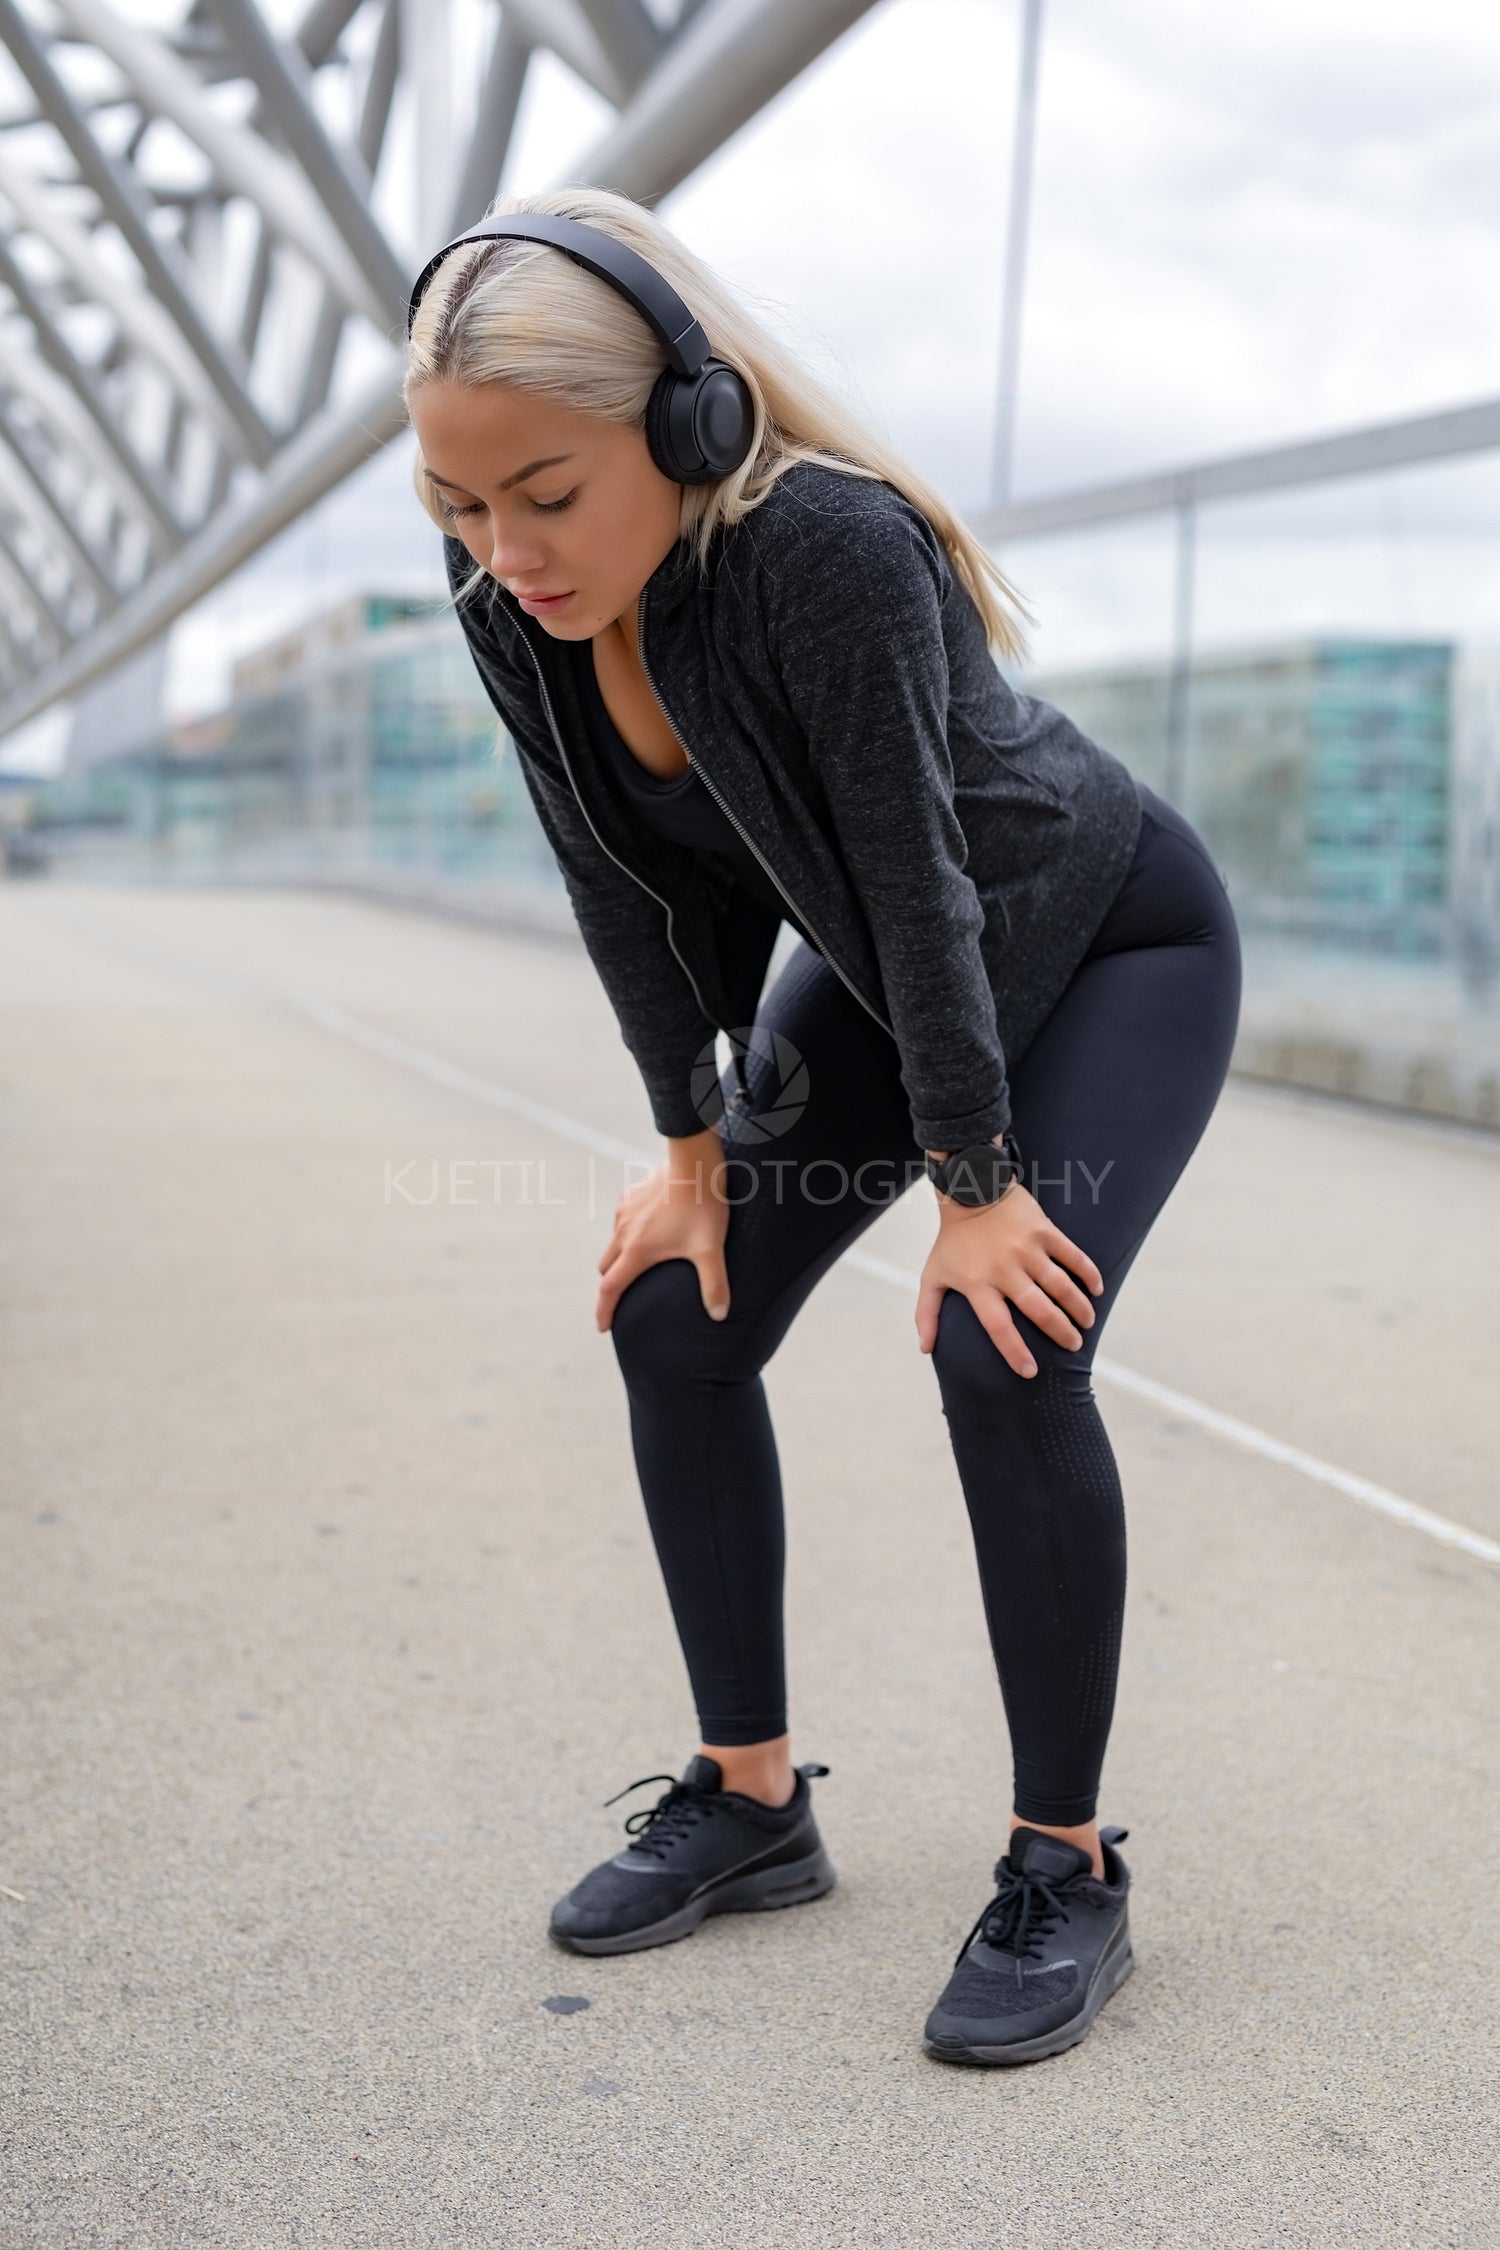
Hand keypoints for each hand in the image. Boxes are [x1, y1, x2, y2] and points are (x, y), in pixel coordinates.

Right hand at [596, 1127, 731, 1331]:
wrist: (695, 1162)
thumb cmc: (703, 1206)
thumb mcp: (710, 1249)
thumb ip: (714, 1284)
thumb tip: (719, 1316)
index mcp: (638, 1250)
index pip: (611, 1288)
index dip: (605, 1310)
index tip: (603, 1328)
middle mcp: (624, 1232)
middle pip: (607, 1267)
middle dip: (611, 1284)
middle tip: (623, 1296)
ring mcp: (624, 1211)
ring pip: (613, 1242)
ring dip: (620, 1256)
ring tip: (639, 1262)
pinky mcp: (630, 1194)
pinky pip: (622, 1218)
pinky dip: (628, 1231)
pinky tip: (647, 1228)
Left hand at [914, 1182, 1103, 1376]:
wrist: (971, 1190)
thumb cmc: (952, 1240)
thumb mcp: (932, 1275)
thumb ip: (927, 1314)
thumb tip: (925, 1349)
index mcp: (978, 1284)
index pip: (998, 1327)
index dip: (1014, 1351)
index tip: (1030, 1371)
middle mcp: (1004, 1269)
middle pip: (1039, 1310)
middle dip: (1060, 1332)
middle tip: (1073, 1346)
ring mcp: (1027, 1249)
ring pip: (1060, 1286)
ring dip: (1078, 1308)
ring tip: (1086, 1324)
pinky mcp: (1044, 1231)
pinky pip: (1072, 1255)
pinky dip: (1088, 1273)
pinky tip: (1097, 1290)